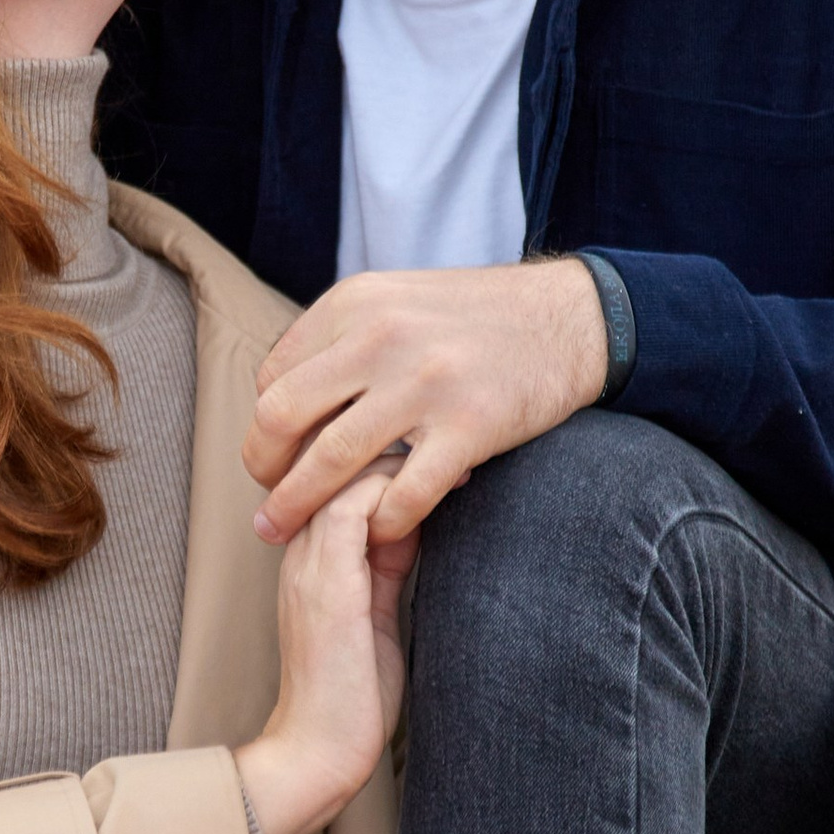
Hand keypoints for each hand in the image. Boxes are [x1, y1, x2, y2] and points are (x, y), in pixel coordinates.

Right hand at [234, 466, 415, 833]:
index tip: (443, 462)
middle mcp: (301, 551)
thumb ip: (387, 566)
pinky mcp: (326, 582)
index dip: (387, 459)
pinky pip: (350, 508)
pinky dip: (392, 493)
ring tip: (451, 467)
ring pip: (340, 473)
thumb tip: (417, 524)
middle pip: (332, 461)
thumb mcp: (377, 613)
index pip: (337, 477)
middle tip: (452, 448)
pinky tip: (433, 499)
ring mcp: (308, 563)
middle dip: (393, 446)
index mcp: (311, 557)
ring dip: (399, 462)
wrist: (320, 751)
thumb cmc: (355, 696)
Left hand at [244, 259, 607, 543]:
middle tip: (266, 504)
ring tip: (284, 532)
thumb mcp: (397, 301)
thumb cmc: (477, 318)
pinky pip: (404, 492)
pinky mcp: (469, 425)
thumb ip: (343, 340)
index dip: (265, 428)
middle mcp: (380, 336)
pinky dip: (382, 522)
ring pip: (331, 460)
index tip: (276, 459)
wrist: (570, 319)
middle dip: (262, 469)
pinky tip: (379, 531)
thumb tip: (283, 397)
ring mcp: (425, 381)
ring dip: (297, 507)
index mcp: (354, 303)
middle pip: (281, 416)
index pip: (274, 377)